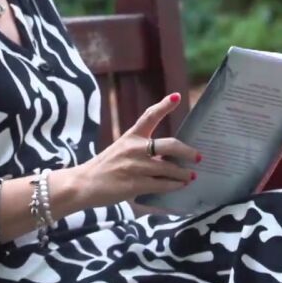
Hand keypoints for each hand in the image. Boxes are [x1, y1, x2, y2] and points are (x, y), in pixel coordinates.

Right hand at [71, 93, 200, 207]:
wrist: (83, 184)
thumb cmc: (104, 167)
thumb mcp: (120, 150)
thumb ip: (141, 150)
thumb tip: (168, 157)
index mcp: (130, 136)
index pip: (149, 116)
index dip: (164, 105)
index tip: (177, 97)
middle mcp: (134, 148)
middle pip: (169, 145)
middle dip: (187, 151)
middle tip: (198, 157)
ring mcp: (135, 166)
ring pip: (169, 168)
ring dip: (184, 174)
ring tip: (191, 176)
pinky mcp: (135, 184)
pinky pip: (162, 184)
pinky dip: (174, 186)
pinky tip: (180, 186)